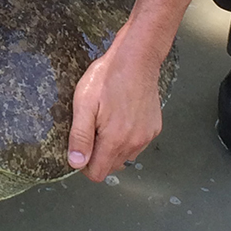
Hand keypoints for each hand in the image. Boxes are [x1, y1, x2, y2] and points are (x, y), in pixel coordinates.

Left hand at [67, 27, 162, 182]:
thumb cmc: (107, 77)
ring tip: (108, 118)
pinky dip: (128, 136)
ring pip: (125, 156)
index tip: (82, 146)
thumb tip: (76, 163)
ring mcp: (147, 136)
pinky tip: (123, 114)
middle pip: (111, 166)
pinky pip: (138, 143)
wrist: (136, 57)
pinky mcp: (155, 127)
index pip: (98, 173)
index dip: (85, 164)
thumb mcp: (84, 103)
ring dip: (114, 146)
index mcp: (115, 140)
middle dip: (99, 154)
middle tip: (93, 127)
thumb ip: (80, 136)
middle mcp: (134, 143)